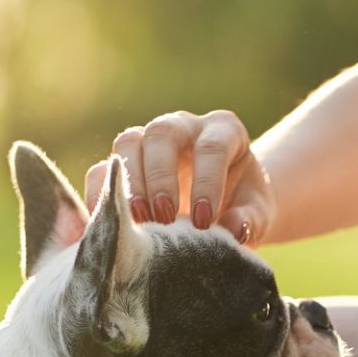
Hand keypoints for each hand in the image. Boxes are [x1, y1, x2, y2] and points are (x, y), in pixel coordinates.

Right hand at [86, 110, 275, 244]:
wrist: (223, 209)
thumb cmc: (242, 206)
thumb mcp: (256, 214)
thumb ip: (250, 219)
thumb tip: (235, 229)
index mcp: (223, 131)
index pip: (212, 147)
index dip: (206, 182)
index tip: (203, 222)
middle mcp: (184, 127)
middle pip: (163, 134)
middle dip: (160, 177)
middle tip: (165, 218)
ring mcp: (149, 141)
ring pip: (128, 143)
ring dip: (129, 184)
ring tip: (138, 222)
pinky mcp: (124, 164)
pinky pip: (102, 170)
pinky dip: (101, 195)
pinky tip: (110, 225)